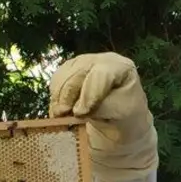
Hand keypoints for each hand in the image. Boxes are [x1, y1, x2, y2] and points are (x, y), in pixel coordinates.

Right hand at [48, 53, 157, 180]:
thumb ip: (102, 108)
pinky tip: (59, 109)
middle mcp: (102, 60)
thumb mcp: (121, 113)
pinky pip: (56, 80)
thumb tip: (78, 110)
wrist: (119, 121)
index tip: (80, 114)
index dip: (88, 94)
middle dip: (68, 95)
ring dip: (58, 96)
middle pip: (78, 71)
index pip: (101, 73)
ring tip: (60, 115)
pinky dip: (55, 96)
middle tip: (62, 115)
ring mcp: (85, 62)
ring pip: (64, 74)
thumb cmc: (125, 117)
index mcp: (121, 67)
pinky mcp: (70, 70)